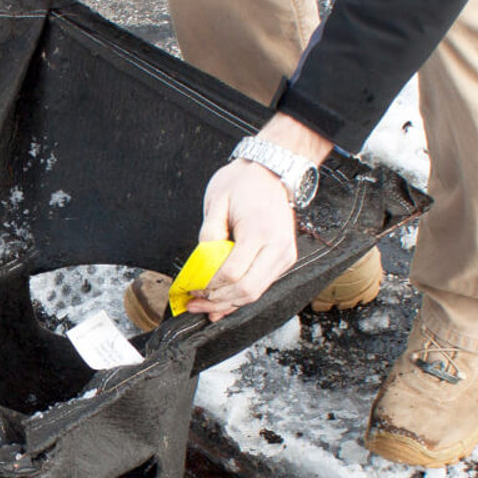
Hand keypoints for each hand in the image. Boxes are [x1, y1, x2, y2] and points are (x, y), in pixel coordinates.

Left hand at [183, 113, 332, 321]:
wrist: (273, 171)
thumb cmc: (244, 182)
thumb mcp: (217, 202)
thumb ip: (208, 235)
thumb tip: (201, 265)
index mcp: (259, 231)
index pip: (232, 273)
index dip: (209, 285)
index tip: (192, 287)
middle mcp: (277, 247)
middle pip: (246, 290)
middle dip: (217, 302)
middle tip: (194, 304)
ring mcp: (284, 255)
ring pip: (255, 293)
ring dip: (228, 304)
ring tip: (204, 306)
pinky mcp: (285, 259)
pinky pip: (261, 285)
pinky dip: (240, 296)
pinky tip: (222, 304)